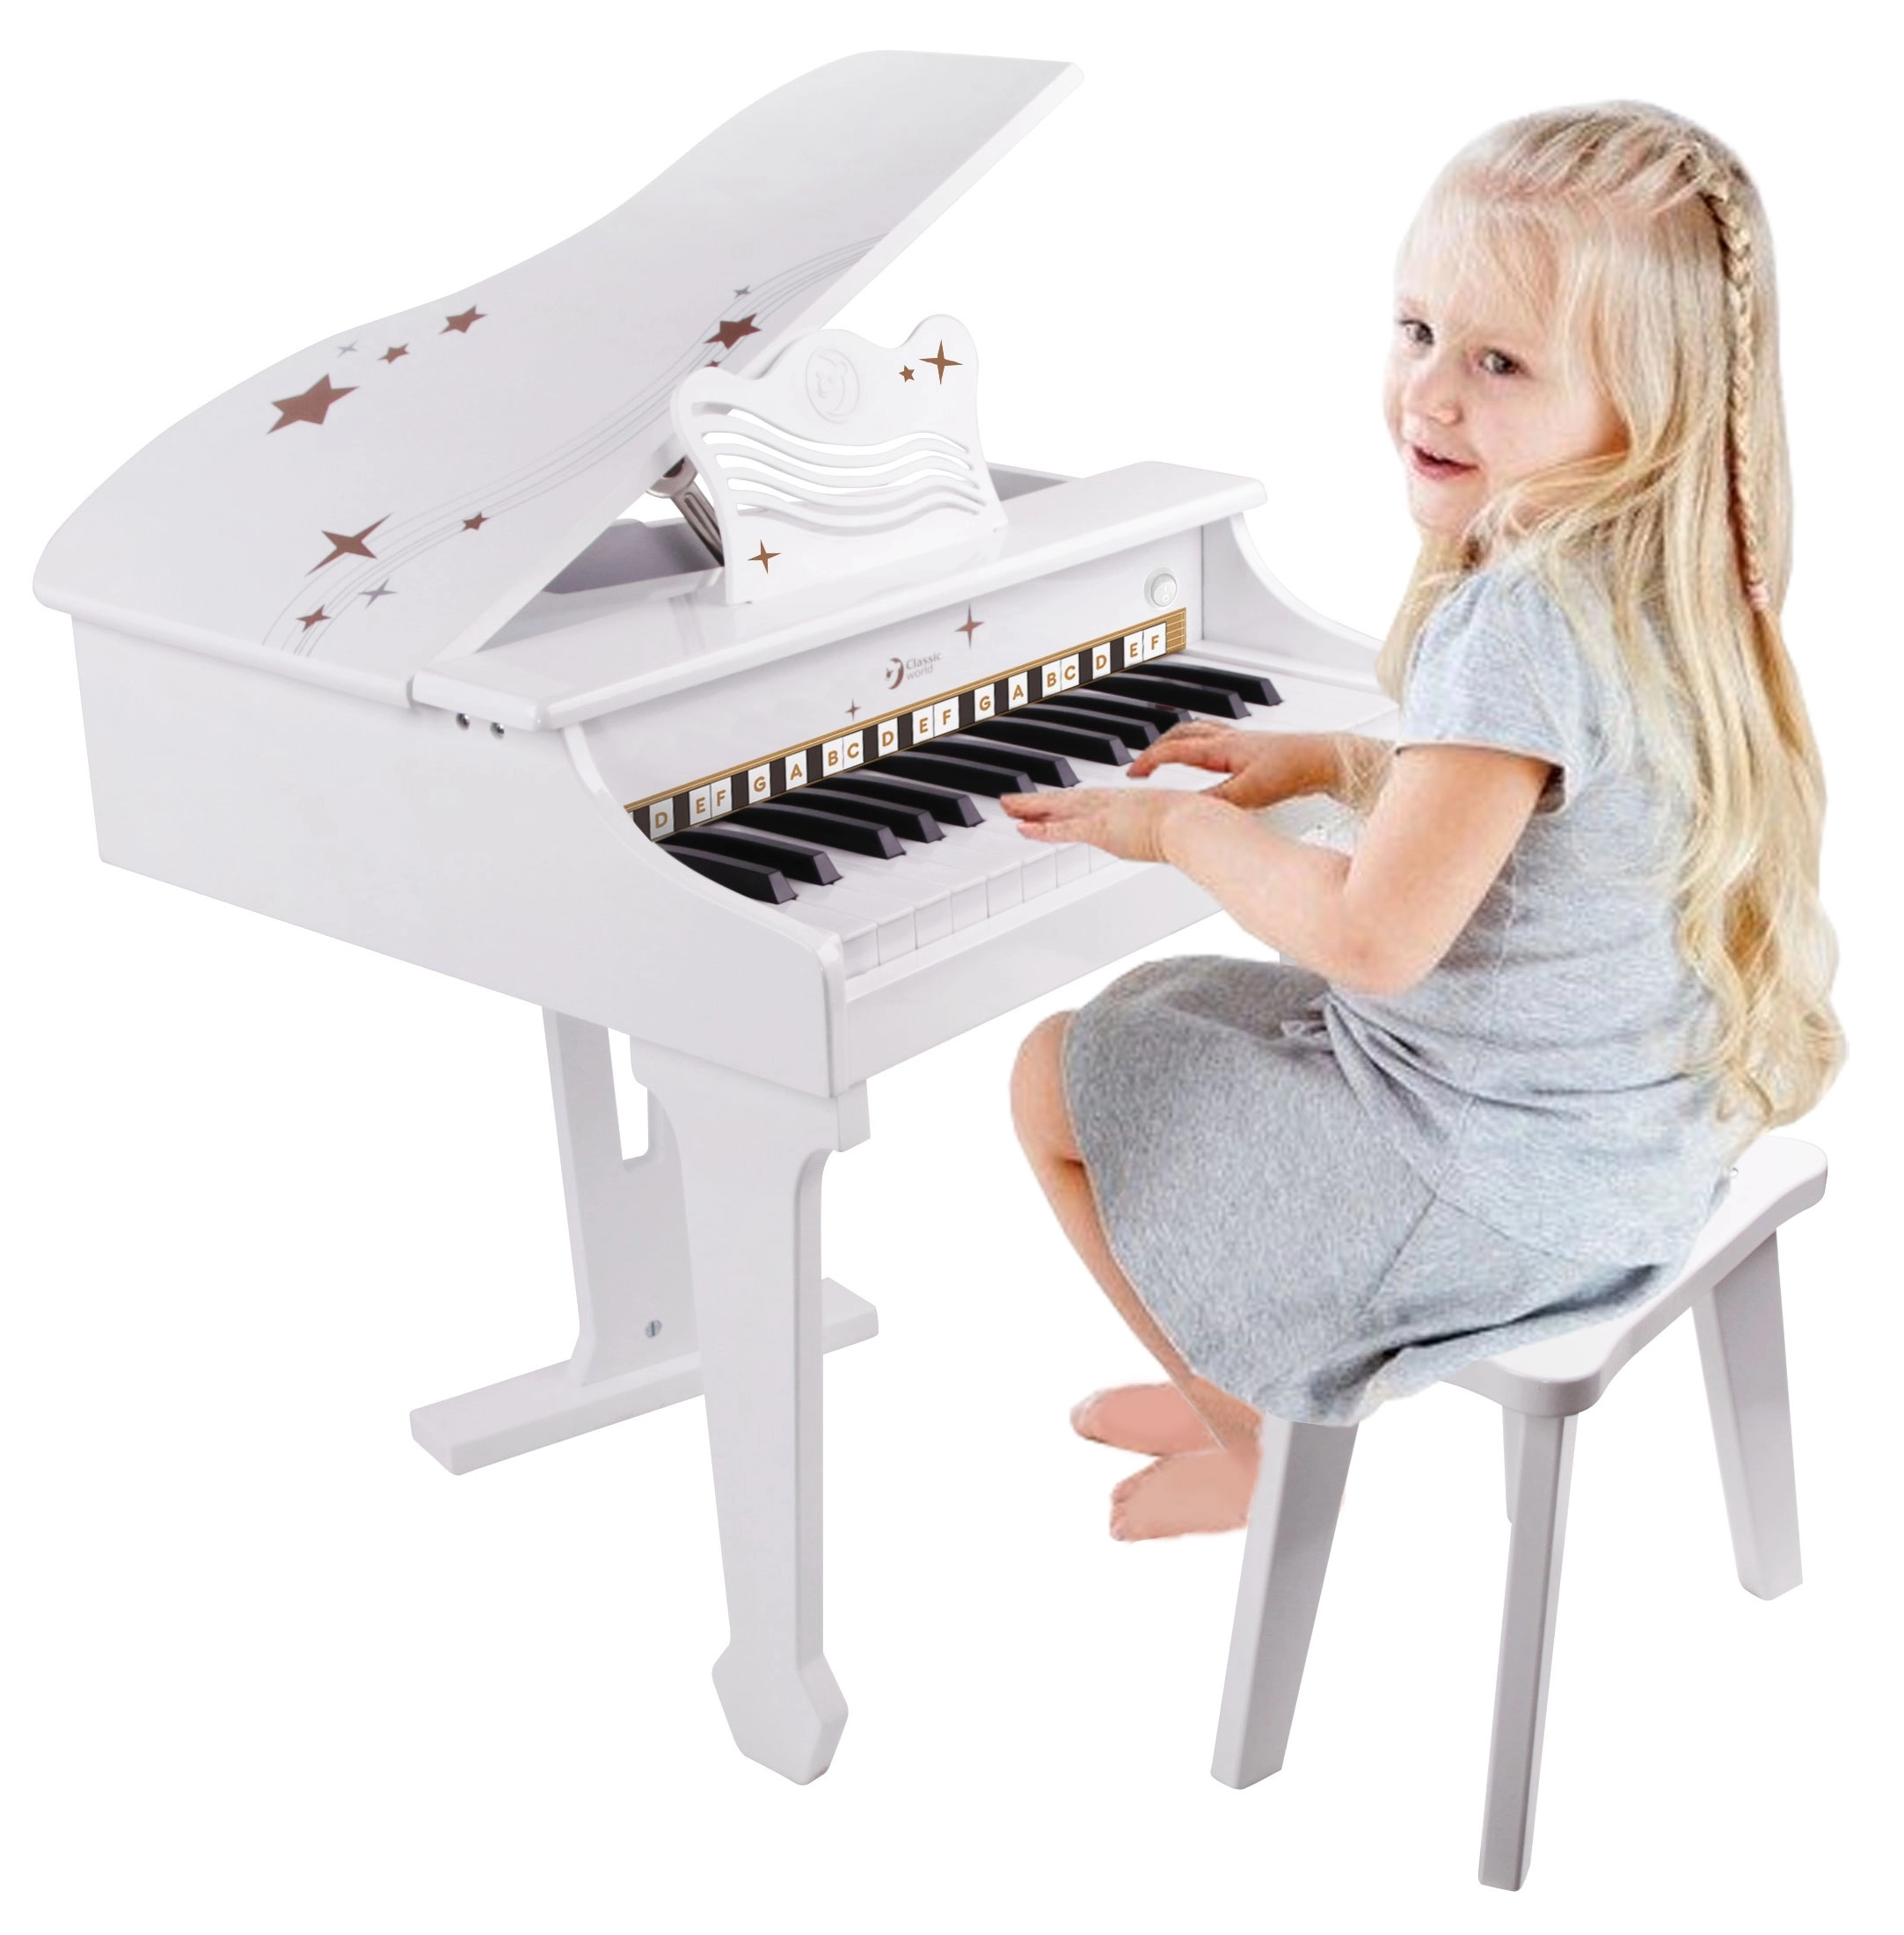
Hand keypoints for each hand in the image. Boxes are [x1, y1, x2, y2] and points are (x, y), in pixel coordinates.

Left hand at [1000, 785, 1225, 862]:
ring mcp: (1105, 815)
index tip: (1054, 804)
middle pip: (1067, 801)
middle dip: (1039, 802)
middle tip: (1015, 801)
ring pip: (1058, 810)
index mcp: (1131, 803)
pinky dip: (1041, 829)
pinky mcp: (1101, 830)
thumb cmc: (1198, 825)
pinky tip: (1022, 828)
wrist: (1197, 823)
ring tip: (1008, 807)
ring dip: (1031, 809)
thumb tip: (1188, 845)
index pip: (1092, 801)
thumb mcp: (1185, 828)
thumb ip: (1179, 834)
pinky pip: (1064, 830)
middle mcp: (1113, 804)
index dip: (1069, 803)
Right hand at [1126, 723, 1326, 810]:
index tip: (1131, 774)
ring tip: (1165, 755)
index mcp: (1220, 747)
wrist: (1324, 759)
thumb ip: (1216, 803)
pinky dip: (1199, 746)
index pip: (1172, 750)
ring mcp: (1240, 741)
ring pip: (1197, 733)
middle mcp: (1227, 739)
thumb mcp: (1249, 794)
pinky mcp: (1252, 749)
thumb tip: (1188, 813)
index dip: (1148, 761)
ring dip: (1176, 742)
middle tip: (1141, 765)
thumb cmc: (1293, 769)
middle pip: (1180, 734)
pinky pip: (1215, 740)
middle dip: (1156, 747)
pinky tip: (1208, 761)